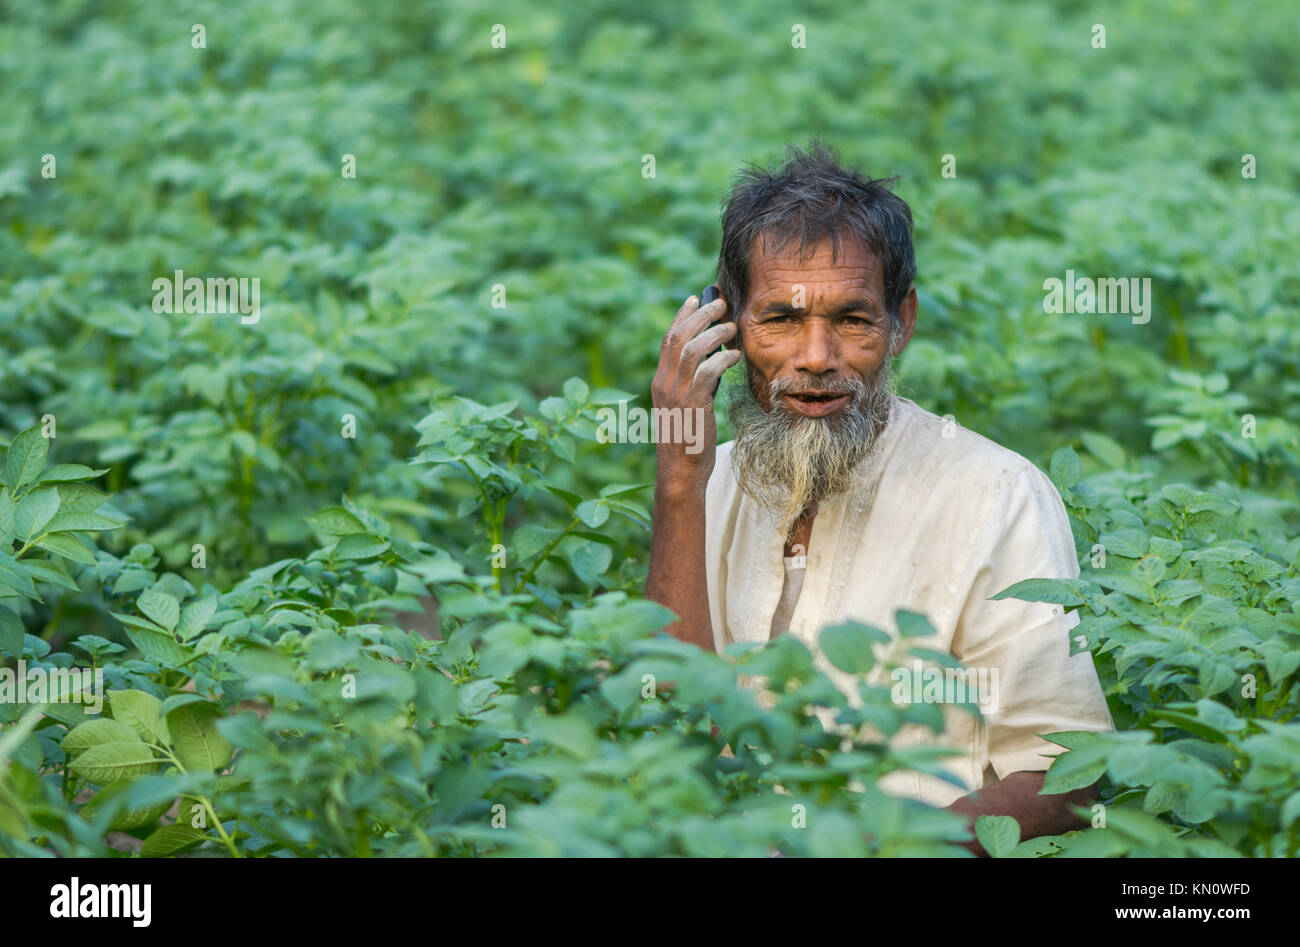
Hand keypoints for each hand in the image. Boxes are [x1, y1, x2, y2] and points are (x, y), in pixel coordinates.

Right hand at [650, 293, 740, 492]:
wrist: (680, 471)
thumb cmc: (688, 439)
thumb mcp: (686, 406)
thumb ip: (694, 382)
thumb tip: (713, 359)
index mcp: (661, 381)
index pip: (668, 339)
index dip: (682, 316)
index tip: (695, 298)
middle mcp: (665, 383)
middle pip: (679, 337)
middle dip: (700, 315)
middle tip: (721, 303)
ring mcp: (677, 394)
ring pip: (692, 350)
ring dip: (714, 333)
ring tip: (732, 327)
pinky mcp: (692, 405)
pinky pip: (707, 372)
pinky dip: (722, 359)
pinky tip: (735, 356)